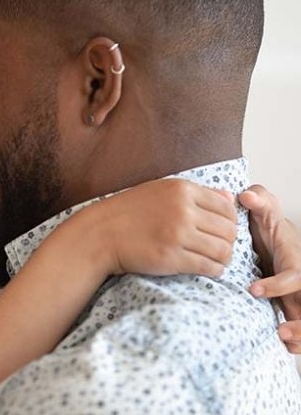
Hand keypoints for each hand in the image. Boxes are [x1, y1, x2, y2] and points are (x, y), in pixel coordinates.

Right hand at [88, 179, 237, 276]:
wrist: (100, 234)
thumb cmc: (128, 212)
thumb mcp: (160, 191)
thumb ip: (196, 193)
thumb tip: (230, 198)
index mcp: (182, 190)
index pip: (227, 208)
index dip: (230, 222)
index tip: (221, 231)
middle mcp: (183, 210)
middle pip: (228, 230)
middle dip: (228, 242)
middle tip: (219, 248)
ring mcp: (178, 235)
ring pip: (223, 250)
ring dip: (224, 258)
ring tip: (215, 260)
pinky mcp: (172, 258)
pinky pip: (208, 266)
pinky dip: (214, 270)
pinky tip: (208, 269)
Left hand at [239, 185, 300, 353]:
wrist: (270, 241)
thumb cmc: (268, 227)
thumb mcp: (265, 211)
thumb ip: (259, 200)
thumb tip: (246, 195)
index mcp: (295, 260)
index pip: (295, 275)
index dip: (277, 285)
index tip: (252, 289)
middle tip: (280, 332)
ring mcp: (299, 296)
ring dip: (300, 334)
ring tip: (282, 339)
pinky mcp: (293, 307)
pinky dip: (297, 342)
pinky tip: (284, 347)